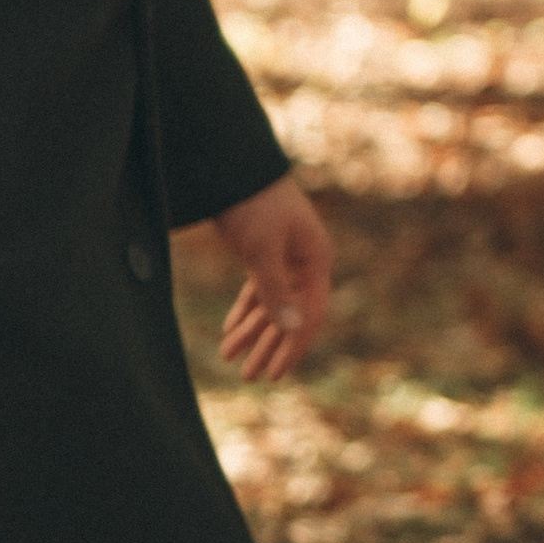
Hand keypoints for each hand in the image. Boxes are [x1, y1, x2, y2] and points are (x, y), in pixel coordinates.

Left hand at [213, 174, 331, 382]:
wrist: (234, 165)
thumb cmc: (253, 204)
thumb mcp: (262, 250)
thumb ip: (275, 291)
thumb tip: (293, 329)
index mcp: (315, 261)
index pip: (310, 315)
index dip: (293, 347)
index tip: (275, 374)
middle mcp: (305, 262)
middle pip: (289, 315)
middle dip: (267, 346)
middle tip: (247, 377)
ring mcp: (286, 256)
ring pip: (270, 303)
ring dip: (251, 331)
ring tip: (228, 358)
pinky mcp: (264, 250)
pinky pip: (257, 288)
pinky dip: (243, 310)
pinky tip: (229, 330)